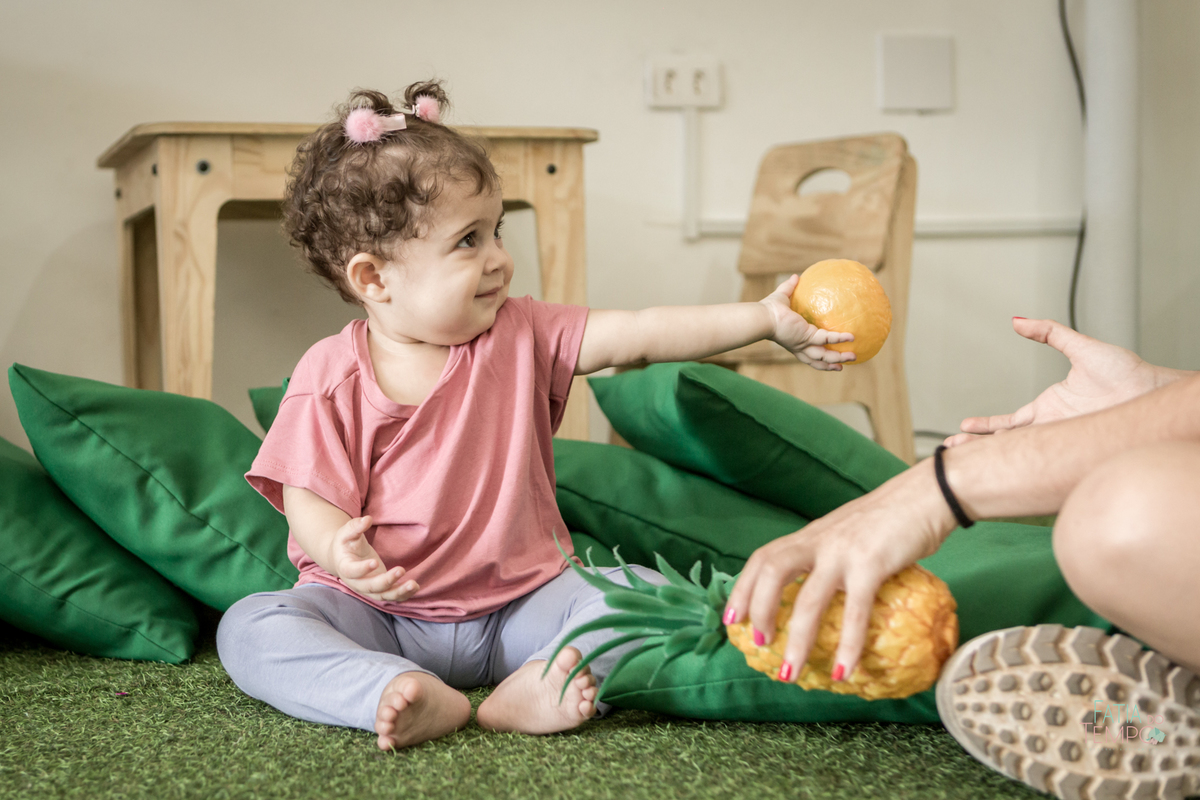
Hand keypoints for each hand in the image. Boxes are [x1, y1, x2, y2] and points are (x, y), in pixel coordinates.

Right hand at [332, 515, 418, 602]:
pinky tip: (415, 587)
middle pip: (370, 587)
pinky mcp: (379, 589)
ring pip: (382, 596)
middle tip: (401, 570)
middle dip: (386, 581)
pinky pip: (391, 596)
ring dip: (398, 592)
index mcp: (345, 567)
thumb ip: (355, 526)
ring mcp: (368, 588)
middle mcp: (356, 582)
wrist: (342, 559)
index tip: (374, 562)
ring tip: (413, 584)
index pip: (352, 571)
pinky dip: (403, 594)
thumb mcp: (346, 533)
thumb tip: (367, 519)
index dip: (362, 569)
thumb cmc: (345, 544)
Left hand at [724, 460, 954, 680]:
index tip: (731, 618)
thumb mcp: (847, 532)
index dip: (743, 587)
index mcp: (811, 535)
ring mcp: (843, 552)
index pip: (763, 557)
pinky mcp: (871, 564)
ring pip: (808, 599)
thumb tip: (823, 588)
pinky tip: (844, 670)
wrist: (928, 494)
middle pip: (771, 570)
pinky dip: (848, 644)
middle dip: (758, 607)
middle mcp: (819, 541)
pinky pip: (855, 611)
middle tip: (758, 642)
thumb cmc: (892, 518)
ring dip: (796, 640)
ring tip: (790, 673)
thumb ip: (830, 554)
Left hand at [761, 274, 856, 370]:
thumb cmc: (769, 309)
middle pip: (818, 360)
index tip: (830, 362)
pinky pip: (827, 338)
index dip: (819, 359)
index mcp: (796, 340)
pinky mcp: (807, 336)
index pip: (809, 354)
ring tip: (853, 357)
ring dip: (838, 358)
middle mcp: (800, 345)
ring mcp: (804, 343)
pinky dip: (839, 338)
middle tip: (844, 366)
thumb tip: (796, 276)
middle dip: (831, 364)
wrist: (764, 316)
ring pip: (824, 355)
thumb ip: (789, 287)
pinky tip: (851, 337)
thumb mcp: (782, 297)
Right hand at [946, 317, 1184, 445]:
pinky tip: (1006, 470)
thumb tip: (1018, 321)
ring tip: (966, 461)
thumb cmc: (1127, 372)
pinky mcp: (1076, 447)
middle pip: (1007, 442)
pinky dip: (1023, 464)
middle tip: (951, 452)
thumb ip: (1050, 332)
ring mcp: (1064, 439)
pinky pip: (1044, 458)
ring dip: (993, 457)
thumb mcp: (1080, 347)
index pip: (1009, 423)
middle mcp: (1053, 428)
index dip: (985, 427)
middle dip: (978, 447)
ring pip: (1021, 453)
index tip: (964, 428)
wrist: (1153, 390)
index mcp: (1048, 409)